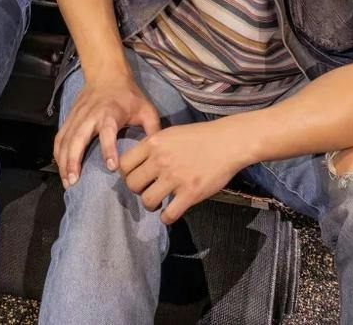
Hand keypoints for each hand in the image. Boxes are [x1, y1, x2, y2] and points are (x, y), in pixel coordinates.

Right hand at [54, 67, 162, 184]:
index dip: (109, 149)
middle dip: (74, 160)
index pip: (108, 132)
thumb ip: (153, 130)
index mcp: (110, 113)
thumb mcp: (146, 108)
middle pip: (78, 138)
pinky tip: (61, 169)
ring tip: (68, 182)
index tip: (112, 167)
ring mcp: (77, 117)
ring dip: (64, 161)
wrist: (106, 74)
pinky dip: (57, 154)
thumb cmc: (128, 95)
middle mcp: (90, 116)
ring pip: (65, 140)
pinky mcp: (69, 118)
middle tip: (75, 182)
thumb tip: (159, 154)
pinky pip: (59, 137)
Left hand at [119, 118, 244, 224]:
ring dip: (151, 205)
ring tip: (159, 202)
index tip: (136, 176)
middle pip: (132, 184)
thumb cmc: (200, 136)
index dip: (127, 173)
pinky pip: (169, 215)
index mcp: (153, 143)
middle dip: (137, 190)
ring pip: (147, 201)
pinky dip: (166, 218)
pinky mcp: (190, 193)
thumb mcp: (170, 133)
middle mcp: (160, 161)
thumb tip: (138, 162)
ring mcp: (175, 178)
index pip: (124, 164)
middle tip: (147, 190)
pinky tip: (170, 212)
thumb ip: (153, 147)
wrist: (228, 142)